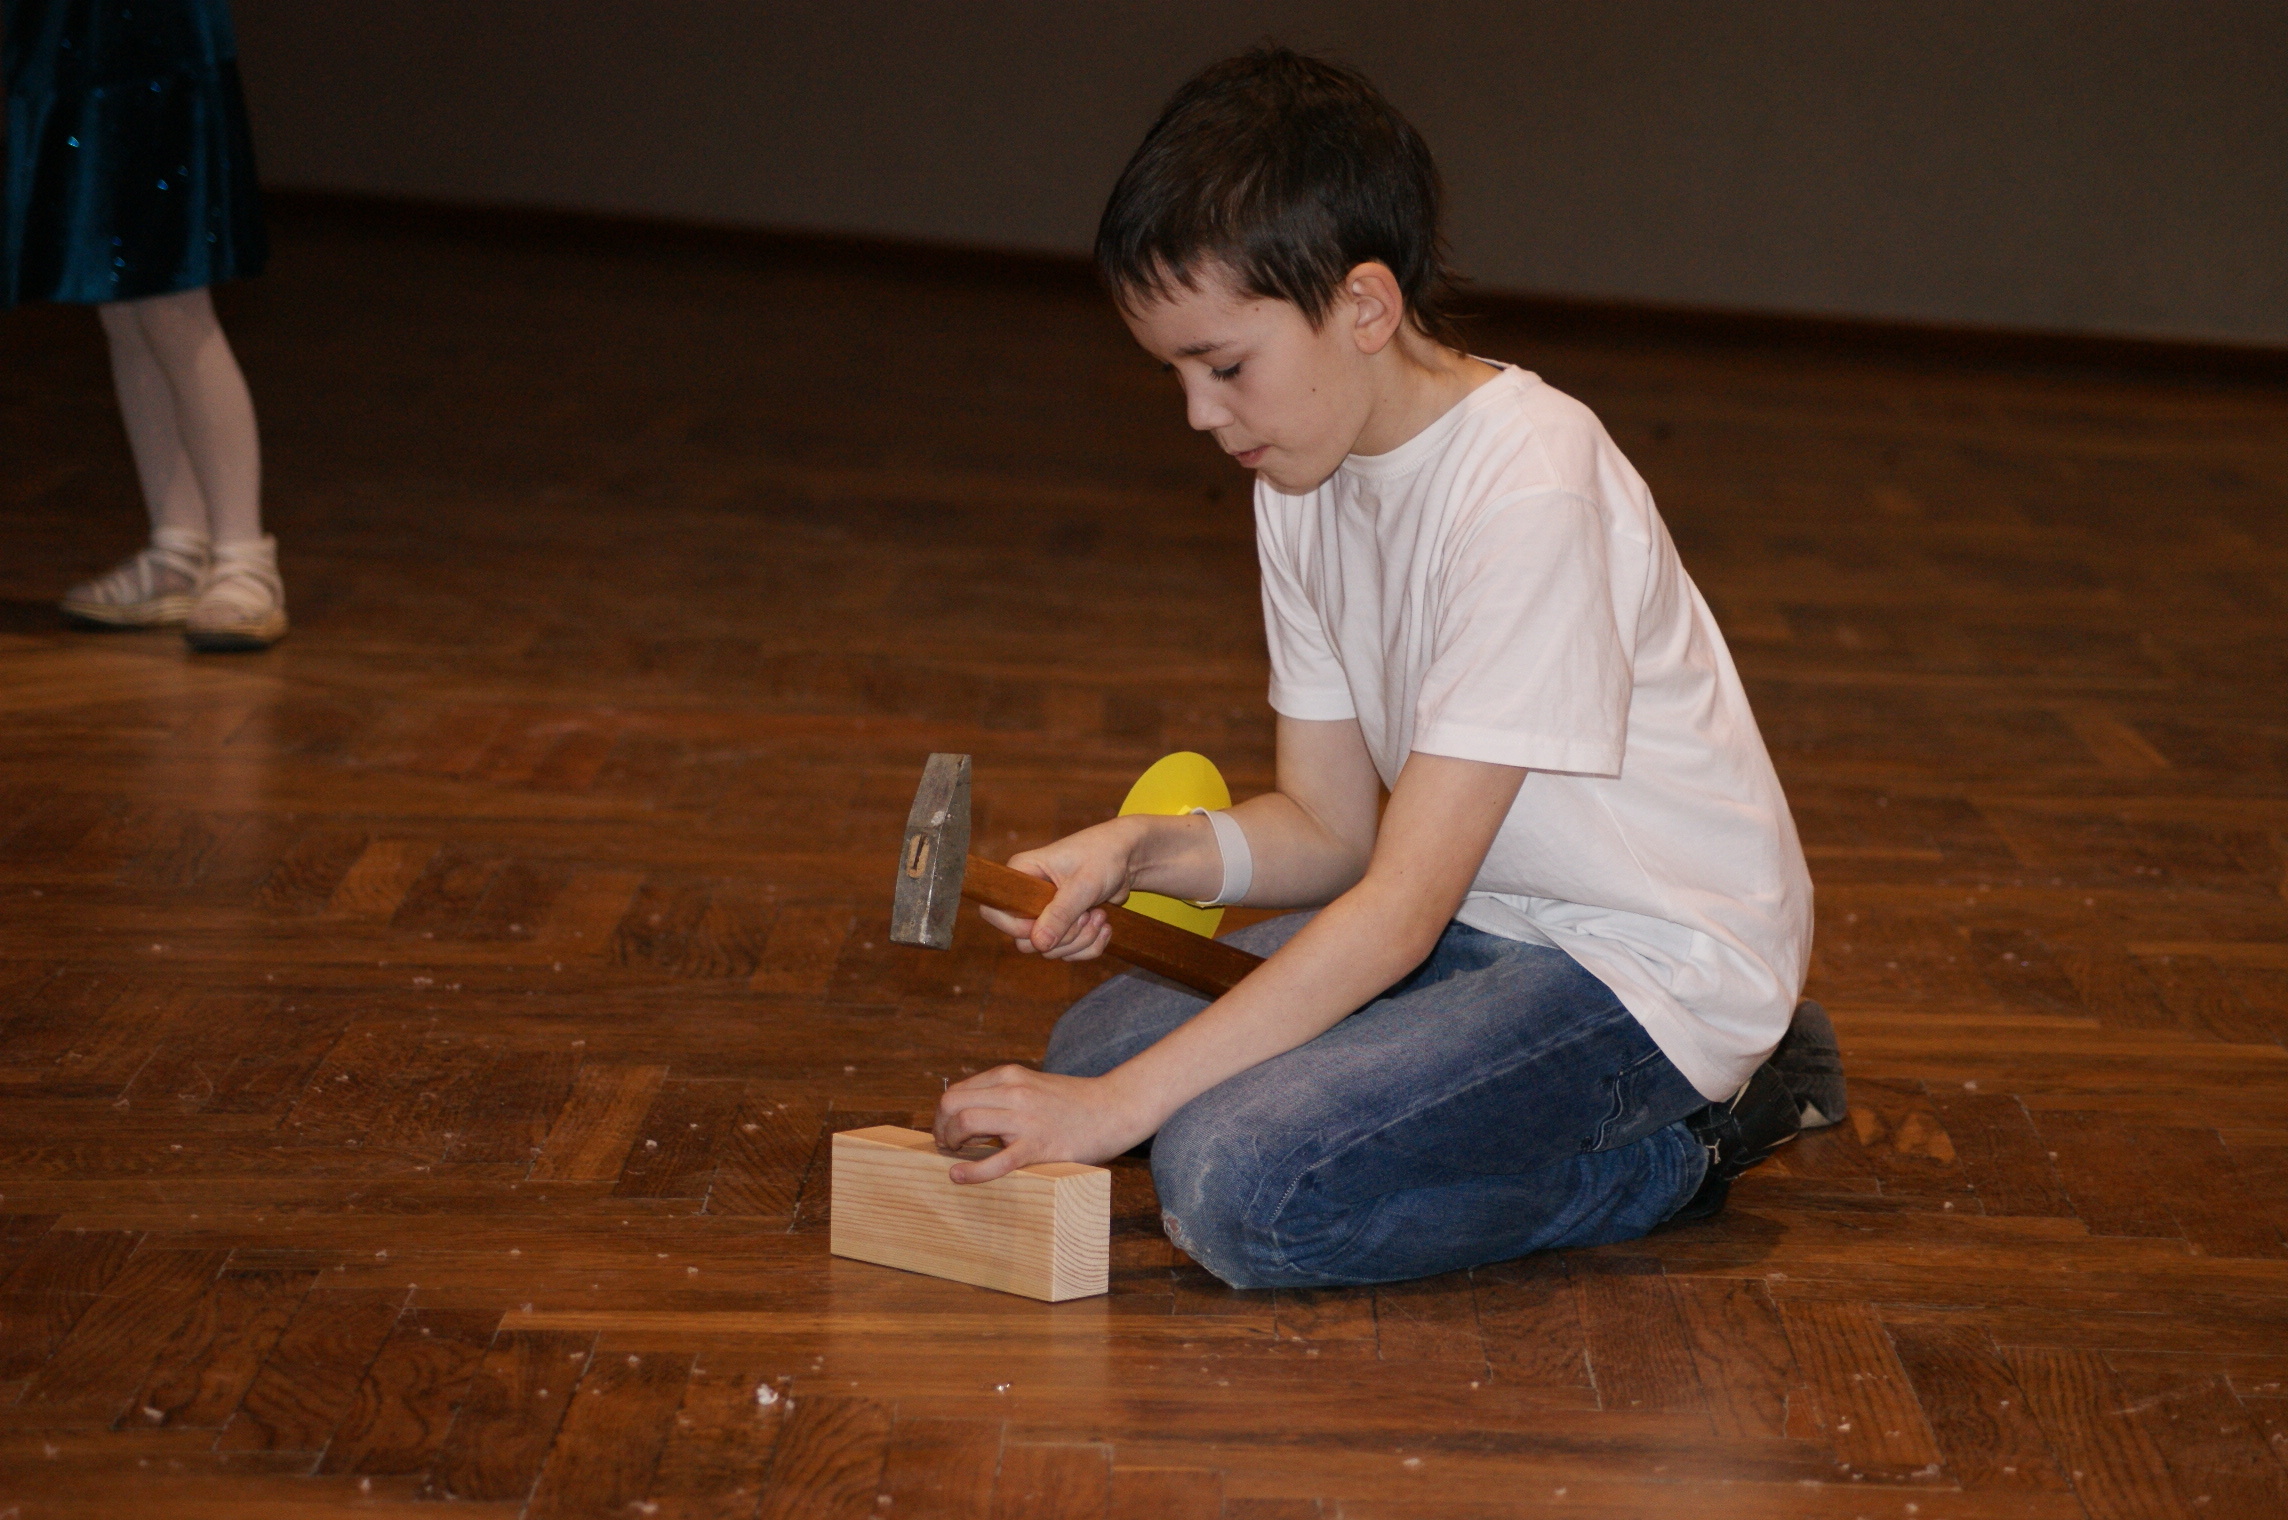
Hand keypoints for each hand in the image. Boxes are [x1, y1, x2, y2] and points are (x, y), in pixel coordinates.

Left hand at [933, 1064, 1154, 1182]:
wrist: (1115, 1108)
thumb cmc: (1073, 1102)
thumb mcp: (1033, 1084)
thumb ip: (1004, 1093)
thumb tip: (968, 1114)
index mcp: (1010, 1075)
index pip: (957, 1090)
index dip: (943, 1114)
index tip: (947, 1131)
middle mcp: (1013, 1091)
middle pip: (952, 1102)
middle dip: (940, 1126)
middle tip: (946, 1145)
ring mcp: (1025, 1118)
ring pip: (966, 1122)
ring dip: (951, 1141)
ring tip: (956, 1156)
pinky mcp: (1039, 1146)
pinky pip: (997, 1161)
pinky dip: (972, 1171)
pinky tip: (958, 1177)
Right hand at [977, 819, 1139, 961]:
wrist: (1129, 857)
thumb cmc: (1103, 856)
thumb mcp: (1083, 884)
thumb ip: (1060, 914)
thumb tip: (1038, 944)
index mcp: (1021, 875)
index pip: (994, 911)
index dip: (1016, 927)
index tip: (1047, 923)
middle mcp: (1028, 896)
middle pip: (1025, 940)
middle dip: (1062, 936)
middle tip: (1087, 915)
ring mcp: (1046, 913)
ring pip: (1049, 949)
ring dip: (1080, 940)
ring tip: (1099, 916)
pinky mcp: (1065, 926)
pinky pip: (1069, 952)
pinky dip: (1090, 945)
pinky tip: (1105, 926)